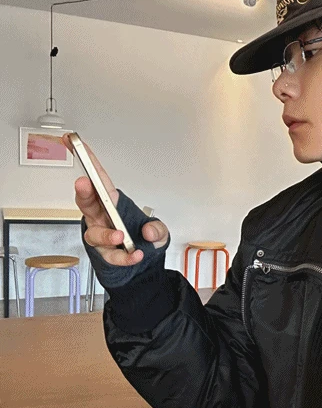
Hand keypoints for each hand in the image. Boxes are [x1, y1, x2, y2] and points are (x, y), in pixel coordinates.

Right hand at [62, 134, 168, 266]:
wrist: (141, 263)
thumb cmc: (142, 238)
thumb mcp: (158, 230)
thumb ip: (157, 228)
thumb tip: (149, 231)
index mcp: (111, 202)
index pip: (99, 179)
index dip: (88, 161)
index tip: (77, 144)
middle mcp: (100, 217)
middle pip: (86, 202)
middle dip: (84, 191)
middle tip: (83, 183)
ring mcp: (100, 235)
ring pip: (95, 232)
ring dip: (107, 234)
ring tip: (120, 236)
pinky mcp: (104, 253)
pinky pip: (110, 255)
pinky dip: (123, 256)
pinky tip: (135, 255)